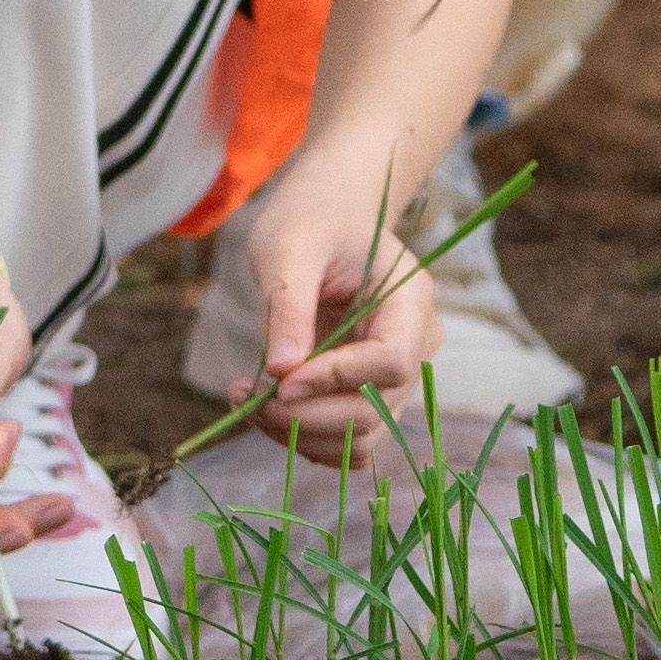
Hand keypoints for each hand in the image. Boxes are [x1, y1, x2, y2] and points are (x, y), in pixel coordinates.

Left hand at [221, 171, 445, 457]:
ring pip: (361, 438)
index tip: (277, 381)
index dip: (335, 379)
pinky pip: (348, 439)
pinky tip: (263, 409)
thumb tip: (281, 373)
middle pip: (375, 410)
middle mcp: (416, 345)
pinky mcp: (370, 394)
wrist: (325, 220)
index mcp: (411, 301)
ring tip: (244, 402)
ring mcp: (398, 377)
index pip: (390, 361)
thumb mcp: (289, 249)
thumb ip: (289, 307)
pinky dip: (305, 437)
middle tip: (243, 398)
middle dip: (306, 415)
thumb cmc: (310, 223)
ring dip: (299, 434)